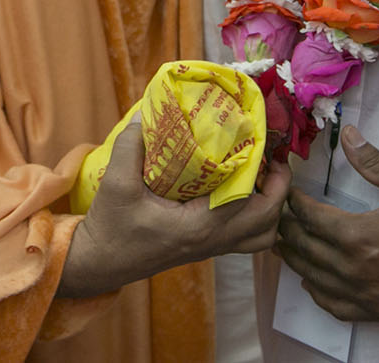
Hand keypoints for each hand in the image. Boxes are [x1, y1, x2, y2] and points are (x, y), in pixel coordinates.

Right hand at [58, 118, 290, 297]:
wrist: (99, 262)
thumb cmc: (110, 228)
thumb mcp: (116, 184)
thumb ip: (130, 147)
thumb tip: (145, 115)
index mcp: (199, 227)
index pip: (250, 203)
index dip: (267, 175)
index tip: (268, 146)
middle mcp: (211, 241)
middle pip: (267, 224)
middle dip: (279, 191)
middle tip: (273, 160)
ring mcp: (210, 248)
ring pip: (260, 237)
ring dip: (270, 208)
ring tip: (261, 177)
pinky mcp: (203, 248)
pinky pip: (244, 238)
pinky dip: (254, 217)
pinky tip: (238, 190)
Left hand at [275, 126, 378, 321]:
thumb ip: (373, 160)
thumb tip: (348, 133)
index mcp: (357, 234)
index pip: (309, 217)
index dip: (294, 203)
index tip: (289, 191)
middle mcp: (351, 268)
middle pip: (303, 247)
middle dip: (288, 228)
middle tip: (280, 214)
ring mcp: (360, 293)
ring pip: (311, 277)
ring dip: (295, 258)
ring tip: (285, 242)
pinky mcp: (372, 311)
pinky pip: (331, 304)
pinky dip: (316, 291)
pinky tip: (311, 280)